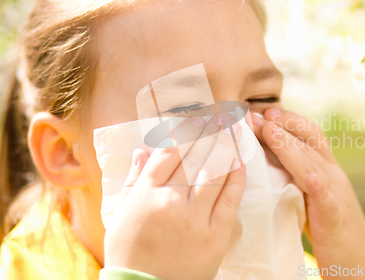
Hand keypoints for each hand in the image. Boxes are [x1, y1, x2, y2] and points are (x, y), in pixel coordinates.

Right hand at [104, 114, 245, 279]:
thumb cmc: (129, 251)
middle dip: (207, 134)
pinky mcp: (215, 235)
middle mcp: (170, 201)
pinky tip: (239, 162)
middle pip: (193, 158)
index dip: (183, 133)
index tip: (195, 121)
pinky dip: (236, 178)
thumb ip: (134, 180)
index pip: (168, 153)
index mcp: (146, 194)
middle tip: (219, 117)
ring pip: (213, 174)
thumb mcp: (122, 214)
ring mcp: (194, 218)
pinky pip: (229, 199)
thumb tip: (142, 150)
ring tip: (232, 132)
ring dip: (224, 149)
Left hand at [252, 108, 364, 278]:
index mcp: (326, 168)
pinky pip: (327, 199)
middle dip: (281, 126)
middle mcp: (333, 175)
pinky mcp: (335, 217)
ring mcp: (336, 193)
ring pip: (312, 165)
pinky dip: (318, 186)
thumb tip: (269, 156)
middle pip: (307, 143)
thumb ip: (297, 173)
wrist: (357, 258)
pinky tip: (309, 178)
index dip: (288, 119)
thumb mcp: (311, 192)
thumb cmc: (328, 224)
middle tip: (256, 115)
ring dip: (289, 147)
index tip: (265, 110)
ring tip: (269, 131)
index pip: (309, 135)